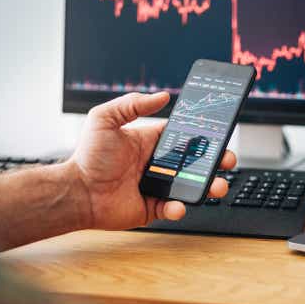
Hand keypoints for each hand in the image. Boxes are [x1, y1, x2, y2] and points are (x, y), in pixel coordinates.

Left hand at [67, 92, 235, 229]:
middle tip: (228, 160)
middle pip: (197, 161)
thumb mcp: (105, 119)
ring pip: (193, 186)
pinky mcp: (154, 207)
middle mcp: (159, 164)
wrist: (77, 192)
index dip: (204, 135)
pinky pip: (175, 208)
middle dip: (217, 161)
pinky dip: (180, 207)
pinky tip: (177, 205)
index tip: (219, 133)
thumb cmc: (87, 156)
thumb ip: (132, 104)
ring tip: (218, 186)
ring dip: (209, 186)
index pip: (185, 136)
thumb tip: (162, 95)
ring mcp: (159, 186)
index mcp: (152, 142)